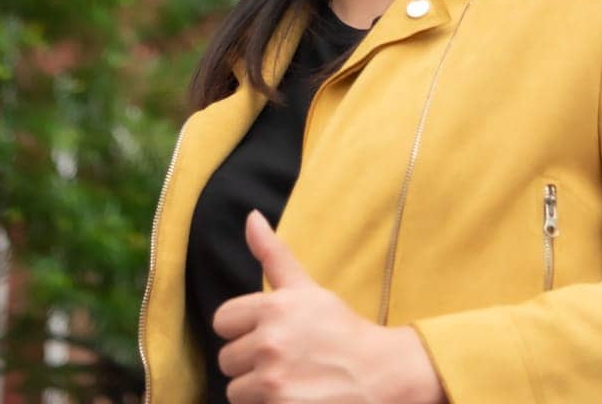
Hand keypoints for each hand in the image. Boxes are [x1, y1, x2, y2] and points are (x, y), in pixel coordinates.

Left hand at [211, 208, 446, 401]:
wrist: (379, 375)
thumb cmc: (340, 330)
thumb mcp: (307, 289)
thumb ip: (273, 255)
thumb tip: (250, 217)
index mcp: (273, 307)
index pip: (222, 321)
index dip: (242, 329)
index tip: (267, 333)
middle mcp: (270, 343)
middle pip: (227, 359)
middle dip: (250, 362)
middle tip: (283, 360)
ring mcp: (274, 382)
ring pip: (236, 391)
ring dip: (258, 391)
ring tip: (289, 381)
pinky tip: (292, 398)